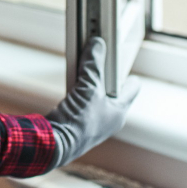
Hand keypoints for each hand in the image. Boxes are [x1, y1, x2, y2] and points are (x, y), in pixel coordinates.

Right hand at [45, 37, 140, 170]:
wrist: (56, 143)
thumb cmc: (80, 121)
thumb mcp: (89, 87)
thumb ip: (94, 65)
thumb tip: (98, 44)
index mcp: (118, 112)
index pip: (130, 91)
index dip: (130, 77)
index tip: (129, 69)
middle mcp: (108, 119)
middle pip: (110, 91)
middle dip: (105, 76)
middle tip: (100, 59)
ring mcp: (92, 122)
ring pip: (95, 96)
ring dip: (89, 82)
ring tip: (83, 67)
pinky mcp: (77, 123)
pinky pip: (81, 101)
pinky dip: (78, 90)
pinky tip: (71, 83)